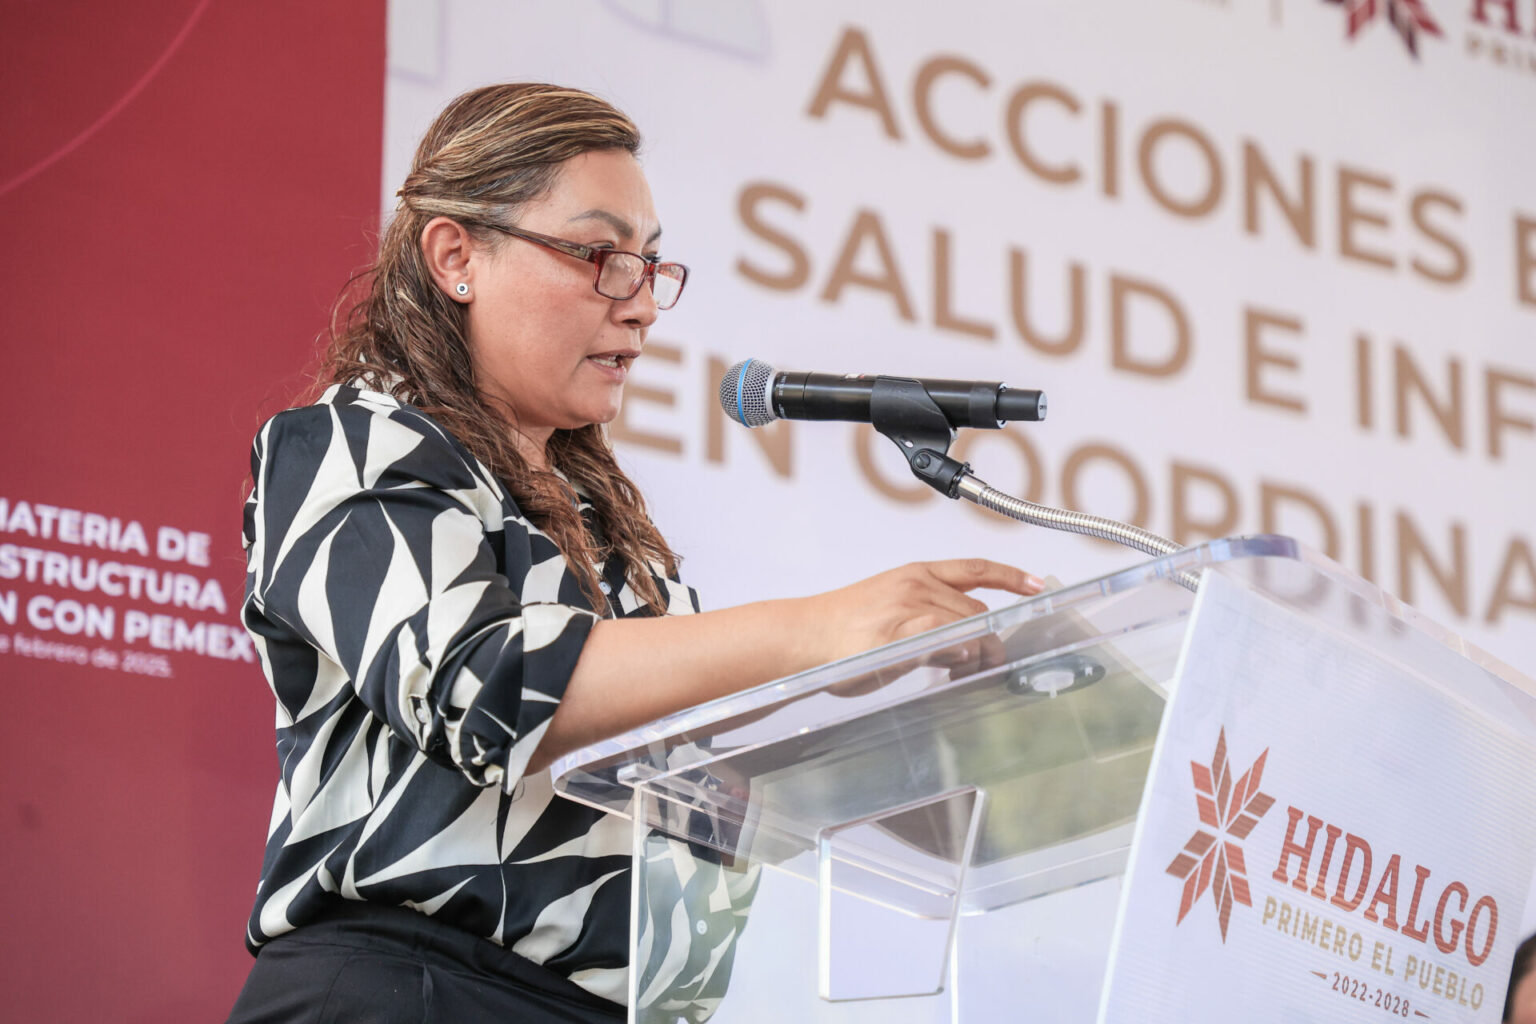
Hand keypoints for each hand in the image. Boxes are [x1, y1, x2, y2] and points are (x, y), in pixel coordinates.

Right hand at [803, 559, 1044, 666]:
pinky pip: (948, 639)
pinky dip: (962, 651)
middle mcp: (916, 584)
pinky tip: (959, 663)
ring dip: (980, 650)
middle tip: (990, 661)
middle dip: (991, 635)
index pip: (975, 569)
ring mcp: (909, 607)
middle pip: (977, 608)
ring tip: (971, 670)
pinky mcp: (901, 632)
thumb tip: (959, 639)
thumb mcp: (889, 606)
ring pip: (968, 625)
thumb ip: (925, 616)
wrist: (802, 636)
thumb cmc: (840, 629)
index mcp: (914, 574)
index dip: (1012, 576)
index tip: (1037, 585)